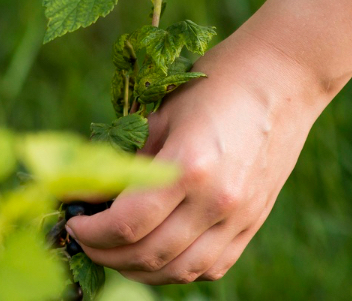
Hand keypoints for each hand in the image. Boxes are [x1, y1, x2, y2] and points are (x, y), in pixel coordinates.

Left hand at [67, 30, 332, 283]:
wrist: (280, 80)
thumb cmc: (212, 87)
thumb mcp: (159, 117)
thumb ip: (126, 163)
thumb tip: (85, 195)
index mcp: (188, 168)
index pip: (126, 224)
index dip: (90, 232)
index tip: (71, 222)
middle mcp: (216, 201)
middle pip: (149, 255)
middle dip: (105, 254)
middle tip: (83, 239)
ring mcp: (239, 218)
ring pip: (180, 271)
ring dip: (138, 269)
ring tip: (112, 252)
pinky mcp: (252, 225)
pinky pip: (210, 267)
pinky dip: (176, 269)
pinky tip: (153, 254)